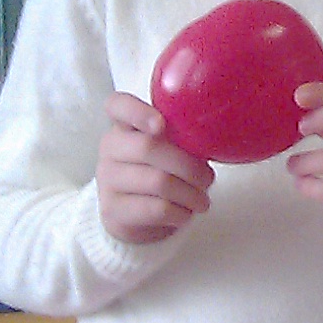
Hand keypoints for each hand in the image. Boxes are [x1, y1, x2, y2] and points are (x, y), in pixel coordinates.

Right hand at [96, 93, 214, 243]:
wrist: (137, 217)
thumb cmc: (162, 173)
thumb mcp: (171, 149)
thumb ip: (183, 135)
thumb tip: (215, 132)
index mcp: (125, 125)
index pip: (117, 106)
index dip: (137, 111)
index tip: (161, 124)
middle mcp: (110, 149)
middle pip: (148, 147)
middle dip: (188, 166)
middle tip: (207, 179)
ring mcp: (107, 180)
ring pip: (157, 181)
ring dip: (190, 193)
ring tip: (202, 200)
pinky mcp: (112, 210)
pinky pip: (156, 209)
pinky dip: (180, 213)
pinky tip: (185, 214)